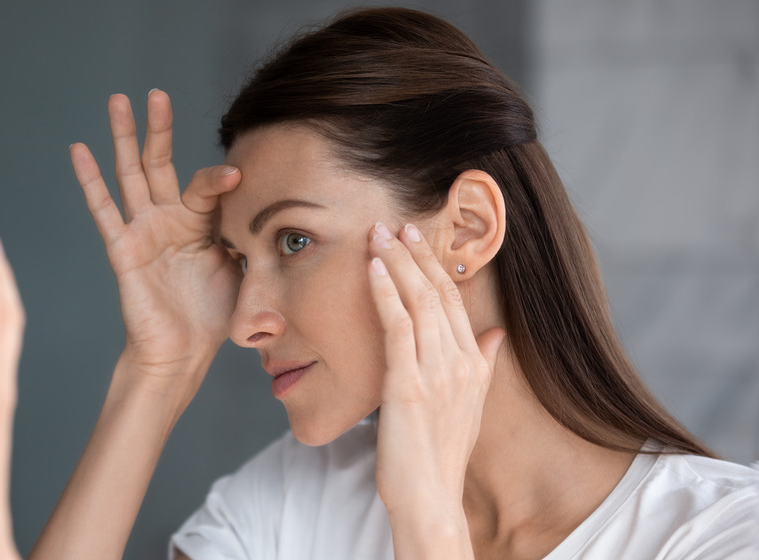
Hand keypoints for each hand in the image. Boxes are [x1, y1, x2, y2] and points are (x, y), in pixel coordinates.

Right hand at [71, 90, 240, 396]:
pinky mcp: (123, 249)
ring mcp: (143, 231)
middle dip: (158, 128)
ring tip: (118, 100)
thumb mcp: (243, 270)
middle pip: (160, 163)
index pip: (206, 186)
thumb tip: (281, 219)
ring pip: (130, 175)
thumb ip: (251, 239)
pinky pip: (104, 210)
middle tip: (156, 93)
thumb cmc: (213, 316)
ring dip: (124, 138)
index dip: (220, 179)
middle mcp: (169, 220)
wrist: (183, 353)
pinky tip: (79, 149)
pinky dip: (90, 180)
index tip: (239, 175)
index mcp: (199, 223)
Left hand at [367, 222, 503, 516]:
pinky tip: (372, 269)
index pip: (453, 300)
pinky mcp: (408, 384)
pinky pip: (396, 327)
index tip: (416, 239)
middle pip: (437, 293)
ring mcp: (435, 372)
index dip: (434, 265)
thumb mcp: (471, 405)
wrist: (430, 496)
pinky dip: (384, 292)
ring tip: (378, 234)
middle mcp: (459, 362)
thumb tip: (496, 333)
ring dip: (395, 263)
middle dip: (414, 254)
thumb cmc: (441, 453)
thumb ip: (484, 364)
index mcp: (474, 364)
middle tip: (394, 223)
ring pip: (417, 301)